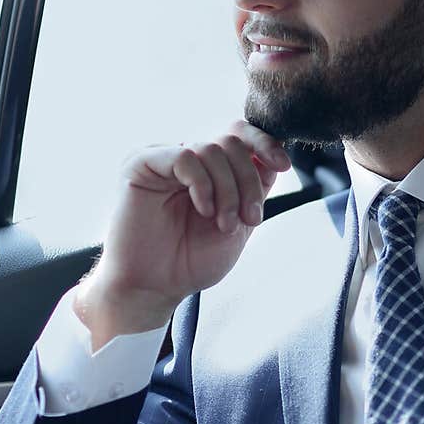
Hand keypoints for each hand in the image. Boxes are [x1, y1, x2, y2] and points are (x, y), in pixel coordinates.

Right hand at [75, 121, 291, 349]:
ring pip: (212, 148)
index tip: (283, 166)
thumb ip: (255, 190)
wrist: (154, 288)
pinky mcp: (140, 164)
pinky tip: (204, 210)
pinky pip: (184, 157)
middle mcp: (186, 159)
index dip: (265, 143)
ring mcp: (163, 159)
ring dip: (229, 190)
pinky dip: (203, 185)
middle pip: (231, 142)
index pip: (239, 135)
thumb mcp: (238, 224)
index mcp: (208, 169)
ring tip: (224, 224)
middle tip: (249, 219)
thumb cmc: (190, 261)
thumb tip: (273, 159)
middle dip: (248, 181)